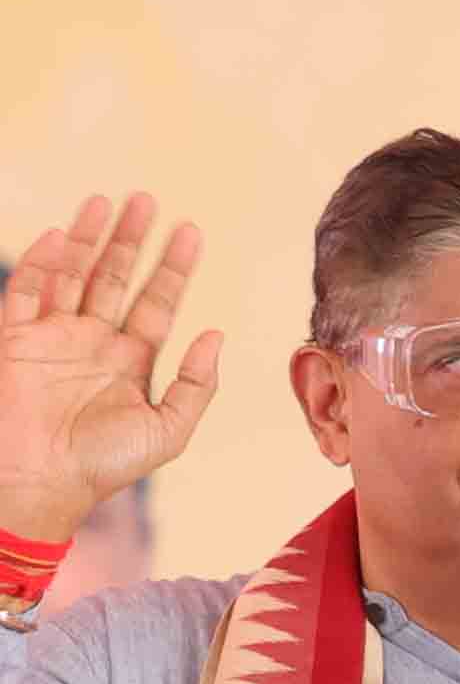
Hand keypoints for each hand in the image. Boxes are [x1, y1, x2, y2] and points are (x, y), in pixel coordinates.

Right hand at [0, 195, 223, 548]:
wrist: (42, 483)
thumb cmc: (105, 465)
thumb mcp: (168, 430)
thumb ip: (195, 384)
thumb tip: (216, 335)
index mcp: (131, 361)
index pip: (157, 302)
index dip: (173, 268)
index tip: (191, 231)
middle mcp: (93, 342)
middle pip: (115, 277)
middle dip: (131, 240)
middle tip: (147, 199)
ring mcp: (53, 337)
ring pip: (72, 274)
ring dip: (88, 238)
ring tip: (106, 201)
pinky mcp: (16, 340)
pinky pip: (25, 292)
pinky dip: (40, 263)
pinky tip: (58, 235)